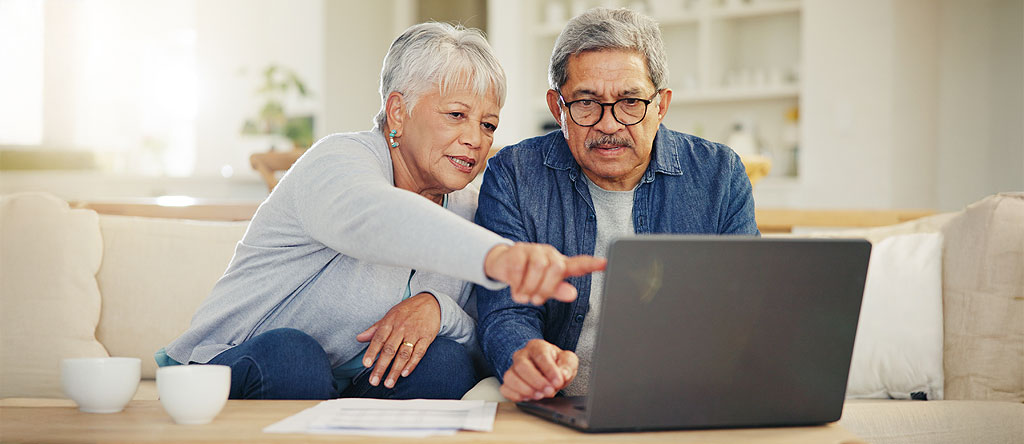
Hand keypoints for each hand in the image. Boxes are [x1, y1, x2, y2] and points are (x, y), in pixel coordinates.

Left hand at [355, 292, 440, 388]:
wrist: (430, 302)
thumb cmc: (407, 311)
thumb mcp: (389, 316)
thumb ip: (375, 329)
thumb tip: (359, 338)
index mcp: (390, 322)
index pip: (378, 338)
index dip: (371, 352)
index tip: (365, 364)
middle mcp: (401, 328)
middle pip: (389, 350)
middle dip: (381, 367)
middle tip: (374, 381)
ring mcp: (414, 333)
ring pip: (403, 354)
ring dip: (395, 370)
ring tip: (388, 383)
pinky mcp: (426, 338)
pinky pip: (419, 353)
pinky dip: (412, 364)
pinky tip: (404, 374)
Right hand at [484, 243, 605, 304]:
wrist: (502, 265)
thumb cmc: (528, 277)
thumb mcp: (544, 287)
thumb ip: (558, 290)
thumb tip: (573, 293)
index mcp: (560, 264)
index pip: (579, 263)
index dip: (592, 264)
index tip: (605, 263)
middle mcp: (549, 254)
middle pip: (557, 268)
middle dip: (546, 288)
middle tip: (536, 300)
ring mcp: (534, 250)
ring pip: (539, 267)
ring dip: (530, 287)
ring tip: (524, 296)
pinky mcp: (518, 250)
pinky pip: (520, 268)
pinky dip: (517, 283)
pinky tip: (516, 289)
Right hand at [500, 339, 577, 401]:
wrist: (548, 372)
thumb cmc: (557, 364)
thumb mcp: (568, 361)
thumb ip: (567, 365)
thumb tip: (563, 374)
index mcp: (537, 346)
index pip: (540, 355)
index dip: (549, 370)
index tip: (558, 382)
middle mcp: (522, 355)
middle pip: (521, 365)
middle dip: (536, 381)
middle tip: (549, 391)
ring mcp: (513, 369)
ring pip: (510, 377)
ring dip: (525, 389)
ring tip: (540, 396)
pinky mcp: (509, 383)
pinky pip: (505, 389)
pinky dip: (515, 396)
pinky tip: (528, 398)